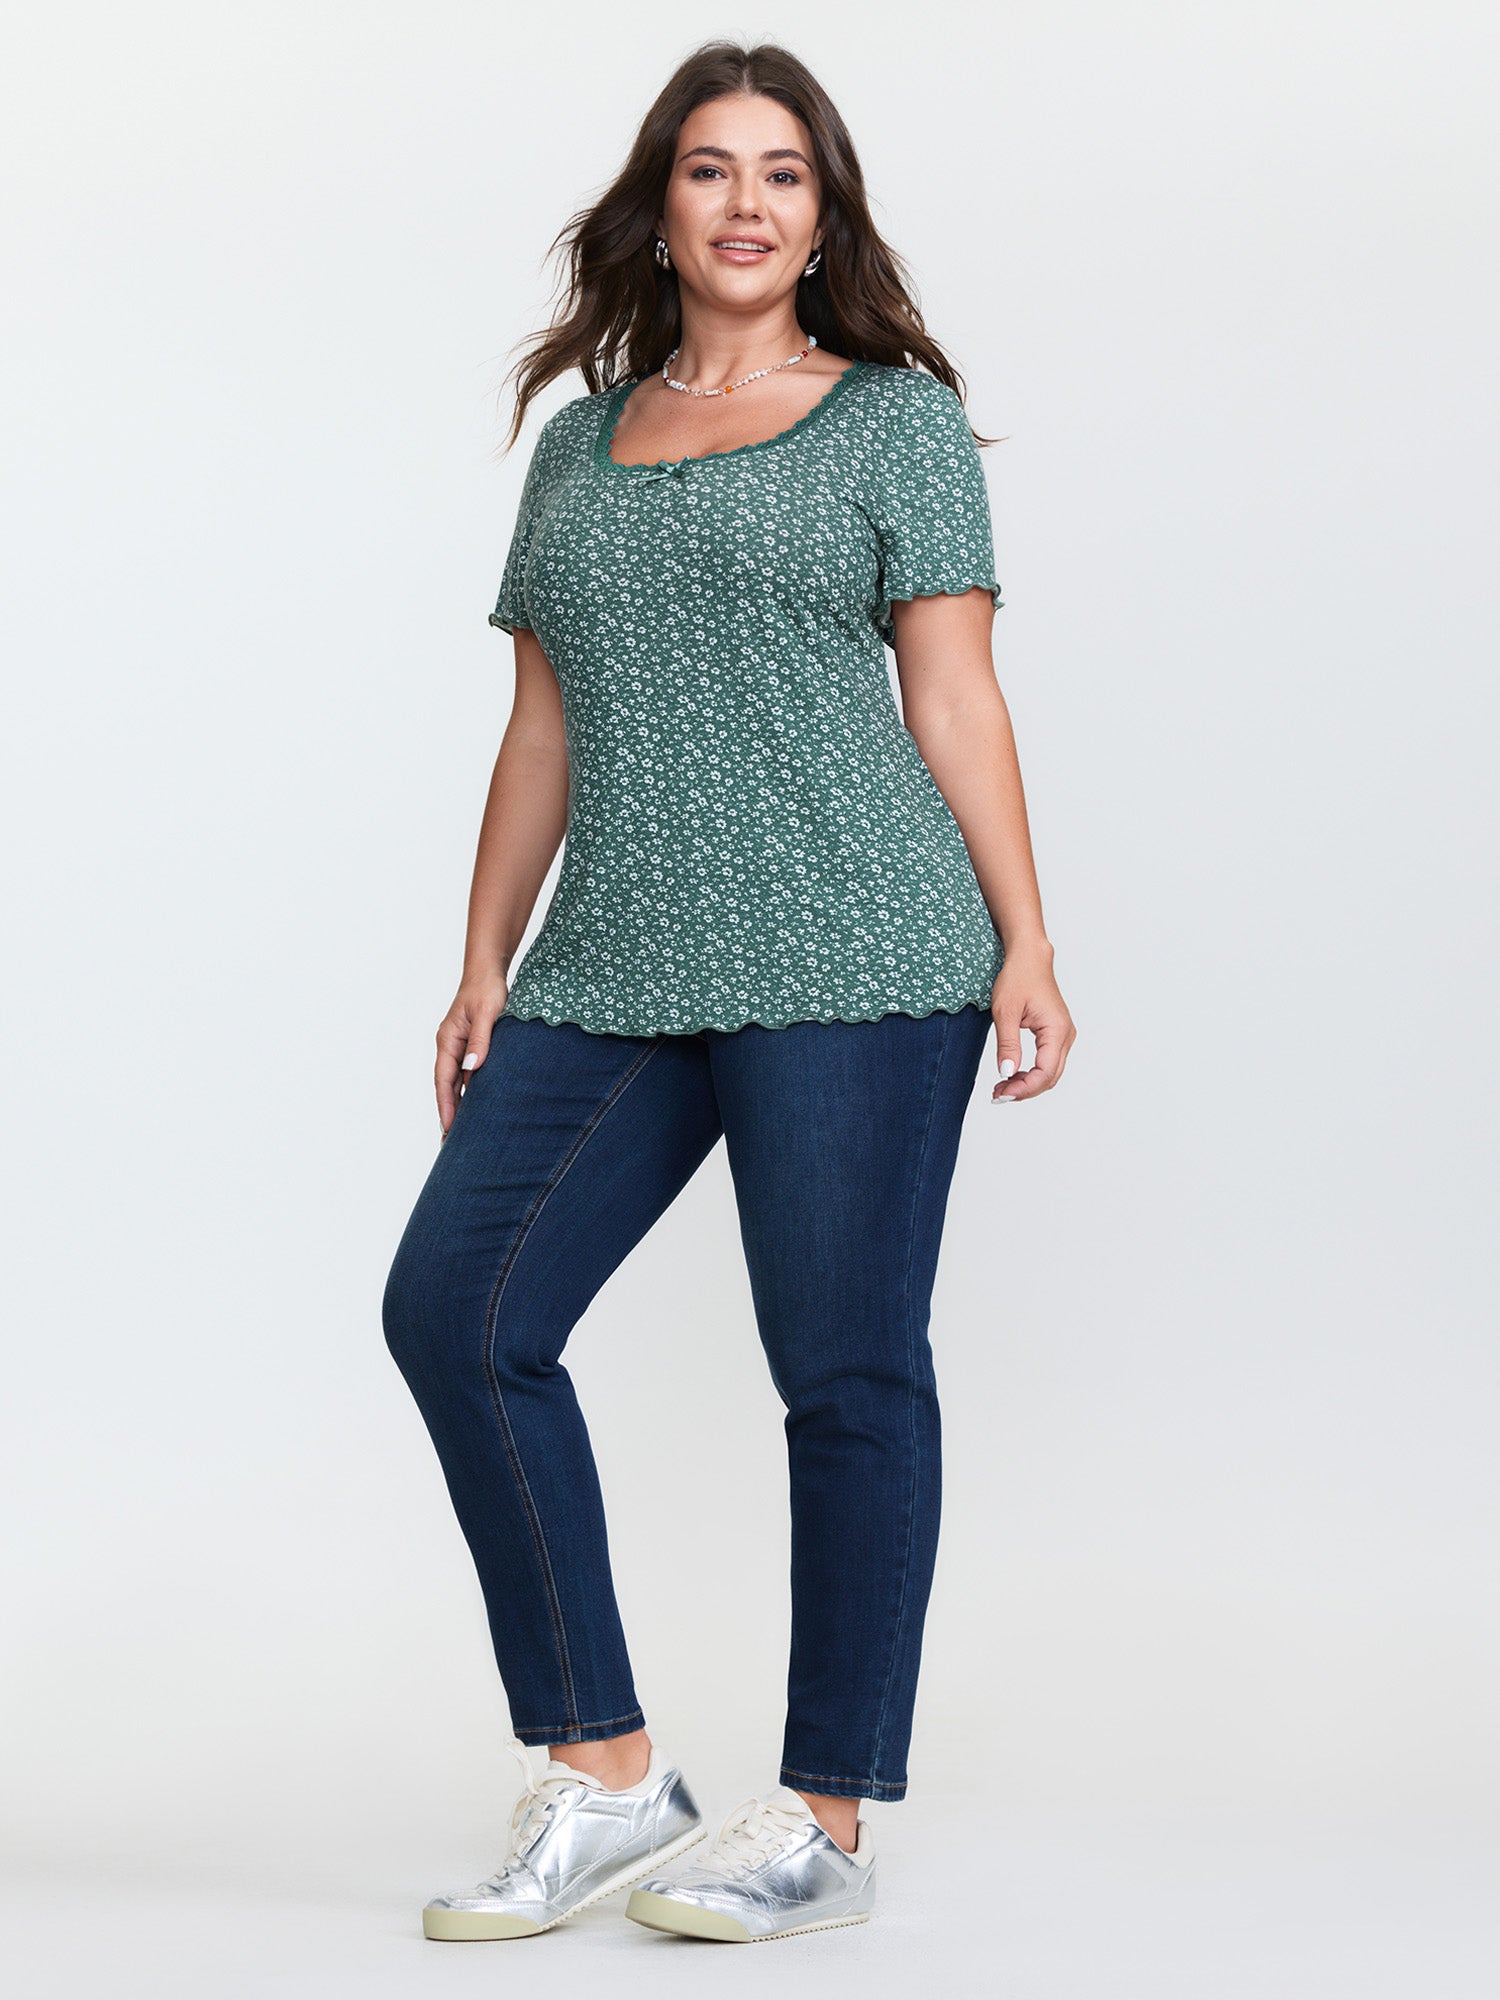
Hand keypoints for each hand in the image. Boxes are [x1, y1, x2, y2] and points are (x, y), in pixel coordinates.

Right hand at [436, 976, 509, 1137]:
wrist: (489, 971)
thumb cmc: (487, 989)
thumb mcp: (488, 1013)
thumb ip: (481, 1041)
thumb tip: (472, 1068)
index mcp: (448, 1040)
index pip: (444, 1079)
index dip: (446, 1105)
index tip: (449, 1128)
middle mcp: (450, 1046)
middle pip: (447, 1086)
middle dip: (449, 1114)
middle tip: (451, 1143)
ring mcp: (459, 1047)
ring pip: (457, 1083)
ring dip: (459, 1106)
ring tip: (463, 1134)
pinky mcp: (471, 1047)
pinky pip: (468, 1075)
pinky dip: (470, 1093)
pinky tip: (478, 1108)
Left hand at [989, 943, 1075, 1102]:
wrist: (1029, 959)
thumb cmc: (1017, 978)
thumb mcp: (1005, 1012)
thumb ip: (1007, 1045)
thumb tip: (1007, 1074)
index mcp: (1057, 1030)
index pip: (1045, 1072)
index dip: (1024, 1088)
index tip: (1001, 1093)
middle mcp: (1066, 1035)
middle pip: (1050, 1077)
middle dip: (1024, 1090)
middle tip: (997, 1095)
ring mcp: (1063, 1036)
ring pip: (1049, 1073)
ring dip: (1027, 1084)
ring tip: (1001, 1088)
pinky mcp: (1056, 1035)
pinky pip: (1047, 1063)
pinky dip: (1030, 1074)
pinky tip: (1011, 1076)